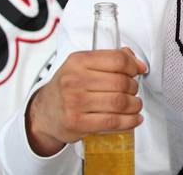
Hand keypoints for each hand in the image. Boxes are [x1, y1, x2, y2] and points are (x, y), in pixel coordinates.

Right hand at [25, 47, 146, 155]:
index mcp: (78, 61)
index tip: (137, 71)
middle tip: (134, 91)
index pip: (117, 59)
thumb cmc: (67, 88)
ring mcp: (75, 102)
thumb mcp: (83, 66)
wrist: (44, 113)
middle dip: (134, 88)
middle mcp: (75, 80)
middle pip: (121, 82)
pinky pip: (112, 122)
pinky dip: (129, 121)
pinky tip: (133, 119)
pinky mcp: (77, 123)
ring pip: (119, 102)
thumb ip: (110, 59)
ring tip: (135, 105)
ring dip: (134, 105)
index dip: (133, 66)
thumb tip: (138, 64)